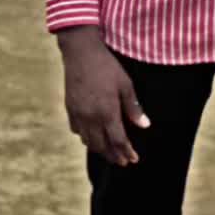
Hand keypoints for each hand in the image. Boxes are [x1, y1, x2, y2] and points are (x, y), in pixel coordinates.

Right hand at [58, 27, 149, 166]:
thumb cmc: (107, 67)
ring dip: (99, 149)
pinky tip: (91, 136)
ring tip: (108, 153)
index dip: (126, 152)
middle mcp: (91, 117)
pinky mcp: (69, 108)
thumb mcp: (125, 84)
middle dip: (113, 156)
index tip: (133, 159)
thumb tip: (144, 125)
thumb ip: (133, 107)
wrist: (81, 53)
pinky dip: (85, 136)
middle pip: (102, 146)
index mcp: (107, 112)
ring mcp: (78, 114)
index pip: (118, 140)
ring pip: (88, 140)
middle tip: (122, 161)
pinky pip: (76, 130)